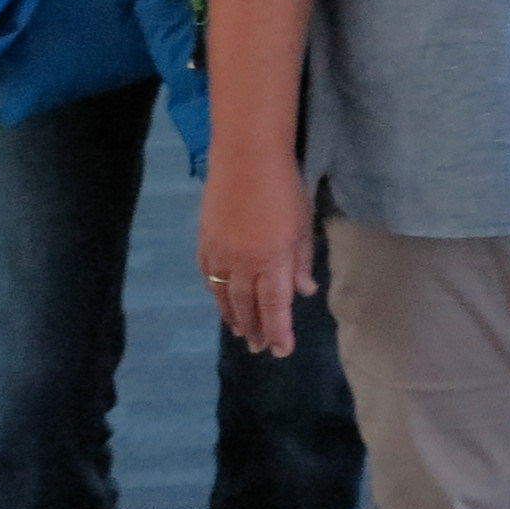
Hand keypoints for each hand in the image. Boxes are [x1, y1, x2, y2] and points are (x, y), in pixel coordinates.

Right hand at [196, 143, 317, 355]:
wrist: (246, 157)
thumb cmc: (284, 187)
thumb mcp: (303, 225)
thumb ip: (302, 261)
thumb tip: (304, 292)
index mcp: (273, 260)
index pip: (275, 307)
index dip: (279, 332)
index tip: (281, 351)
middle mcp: (244, 264)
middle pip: (248, 307)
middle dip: (256, 330)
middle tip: (260, 348)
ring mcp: (221, 254)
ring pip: (225, 297)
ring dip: (234, 318)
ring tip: (241, 333)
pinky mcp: (205, 242)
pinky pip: (209, 277)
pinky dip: (216, 294)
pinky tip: (222, 302)